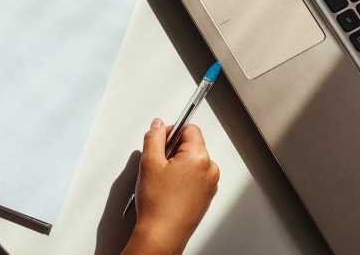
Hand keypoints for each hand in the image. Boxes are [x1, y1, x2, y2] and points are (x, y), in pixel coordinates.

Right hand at [123, 119, 219, 254]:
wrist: (162, 234)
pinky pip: (195, 176)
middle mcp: (210, 170)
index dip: (172, 131)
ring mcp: (210, 184)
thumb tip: (158, 126)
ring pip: (193, 161)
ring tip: (162, 179)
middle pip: (192, 144)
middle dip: (174, 149)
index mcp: (199, 157)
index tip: (161, 140)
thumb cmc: (158, 205)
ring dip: (178, 163)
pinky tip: (169, 188)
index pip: (189, 128)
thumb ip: (154, 137)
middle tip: (158, 162)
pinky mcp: (206, 195)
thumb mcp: (149, 162)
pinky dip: (183, 177)